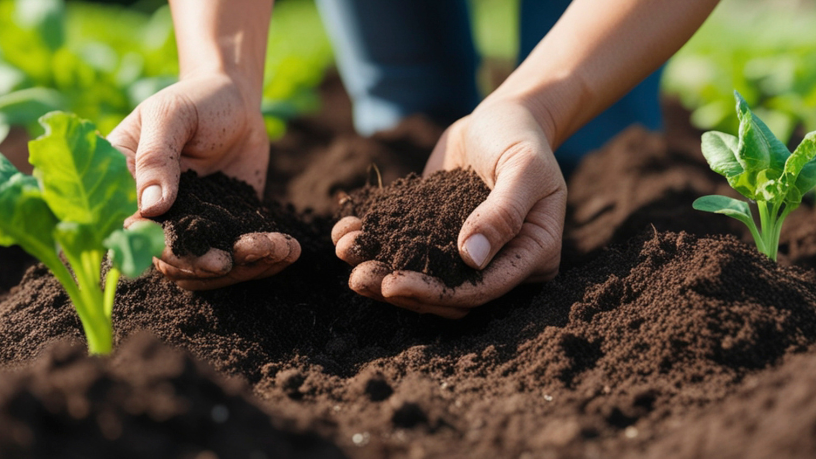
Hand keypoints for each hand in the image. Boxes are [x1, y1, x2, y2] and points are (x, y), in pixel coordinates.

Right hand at [110, 72, 299, 288]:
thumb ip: (158, 157)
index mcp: (126, 188)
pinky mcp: (223, 226)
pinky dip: (262, 258)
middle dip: (211, 267)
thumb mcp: (172, 116)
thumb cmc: (197, 99)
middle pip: (172, 262)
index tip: (212, 258)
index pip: (138, 234)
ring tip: (278, 249)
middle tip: (250, 254)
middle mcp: (153, 214)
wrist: (235, 100)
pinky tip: (287, 250)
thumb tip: (151, 209)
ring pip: (205, 268)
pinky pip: (236, 254)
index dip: (170, 253)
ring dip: (243, 267)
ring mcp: (190, 223)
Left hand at [333, 99, 565, 317]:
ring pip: (422, 276)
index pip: (482, 290)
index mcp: (531, 257)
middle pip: (447, 294)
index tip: (393, 284)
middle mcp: (499, 263)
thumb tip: (471, 257)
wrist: (504, 118)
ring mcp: (466, 252)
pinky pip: (407, 247)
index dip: (436, 293)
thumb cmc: (522, 139)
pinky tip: (345, 231)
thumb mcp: (523, 169)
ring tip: (345, 252)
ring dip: (380, 270)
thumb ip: (503, 212)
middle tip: (358, 278)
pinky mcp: (438, 233)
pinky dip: (375, 242)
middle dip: (400, 289)